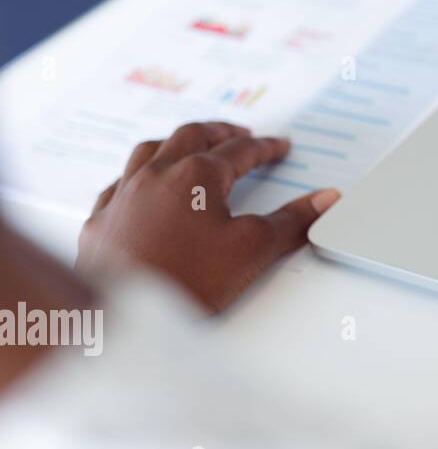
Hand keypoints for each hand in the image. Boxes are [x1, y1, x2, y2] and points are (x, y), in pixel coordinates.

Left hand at [76, 121, 340, 311]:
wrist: (121, 316)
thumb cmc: (187, 279)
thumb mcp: (253, 249)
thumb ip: (293, 221)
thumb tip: (326, 198)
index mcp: (196, 175)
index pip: (239, 152)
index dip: (264, 148)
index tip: (279, 147)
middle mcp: (156, 175)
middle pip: (191, 137)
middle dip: (220, 133)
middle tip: (240, 134)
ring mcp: (123, 195)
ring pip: (150, 151)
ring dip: (176, 143)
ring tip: (191, 146)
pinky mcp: (101, 221)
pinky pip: (119, 183)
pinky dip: (138, 176)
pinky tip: (142, 186)